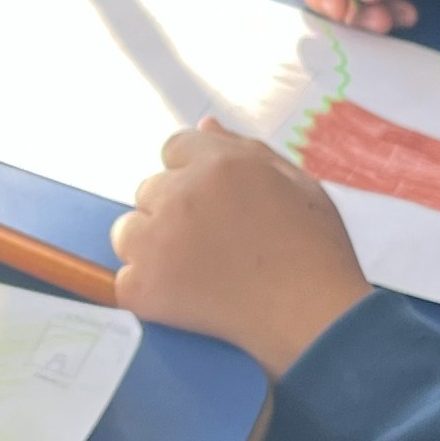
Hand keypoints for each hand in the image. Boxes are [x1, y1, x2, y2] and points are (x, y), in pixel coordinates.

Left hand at [111, 121, 374, 375]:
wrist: (314, 317)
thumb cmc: (316, 251)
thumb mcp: (295, 182)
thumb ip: (244, 149)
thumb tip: (204, 123)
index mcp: (218, 162)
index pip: (174, 148)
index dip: (191, 176)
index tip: (210, 205)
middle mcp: (180, 193)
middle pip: (148, 191)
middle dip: (172, 212)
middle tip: (210, 245)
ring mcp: (156, 240)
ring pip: (127, 232)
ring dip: (150, 248)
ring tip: (194, 272)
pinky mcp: (142, 286)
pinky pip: (124, 280)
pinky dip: (147, 291)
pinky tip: (184, 299)